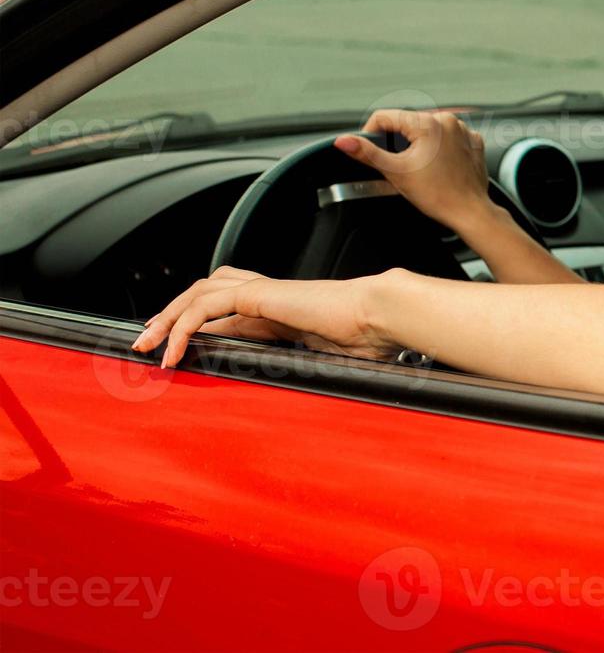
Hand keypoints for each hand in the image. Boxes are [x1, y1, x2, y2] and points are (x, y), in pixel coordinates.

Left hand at [132, 265, 397, 367]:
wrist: (380, 317)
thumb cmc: (366, 340)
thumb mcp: (321, 360)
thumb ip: (297, 365)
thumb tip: (288, 390)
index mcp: (283, 308)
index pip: (227, 306)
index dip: (197, 323)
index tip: (178, 349)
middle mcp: (269, 294)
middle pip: (204, 291)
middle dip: (171, 315)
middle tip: (147, 342)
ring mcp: (263, 290)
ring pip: (197, 293)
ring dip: (168, 318)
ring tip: (148, 345)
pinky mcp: (259, 294)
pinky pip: (206, 306)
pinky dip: (184, 326)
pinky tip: (175, 350)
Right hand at [334, 109, 495, 230]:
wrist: (470, 211)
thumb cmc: (437, 195)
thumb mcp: (396, 172)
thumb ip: (367, 153)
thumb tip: (342, 141)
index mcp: (427, 123)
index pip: (385, 117)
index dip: (371, 133)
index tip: (372, 151)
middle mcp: (447, 119)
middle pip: (407, 122)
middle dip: (397, 141)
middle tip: (400, 165)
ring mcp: (463, 129)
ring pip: (428, 129)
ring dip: (419, 143)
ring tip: (422, 168)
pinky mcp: (472, 140)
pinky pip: (448, 137)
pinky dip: (439, 148)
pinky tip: (439, 166)